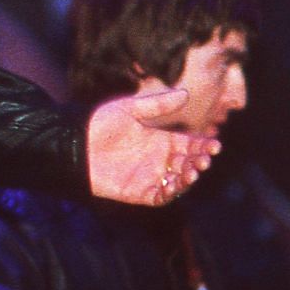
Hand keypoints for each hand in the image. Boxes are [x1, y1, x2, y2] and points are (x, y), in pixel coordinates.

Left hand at [87, 89, 217, 206]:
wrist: (74, 145)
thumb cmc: (98, 124)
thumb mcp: (130, 109)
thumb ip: (157, 104)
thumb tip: (186, 93)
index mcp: (159, 139)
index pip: (188, 144)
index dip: (203, 145)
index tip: (215, 144)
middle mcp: (157, 159)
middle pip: (186, 163)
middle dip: (199, 162)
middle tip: (204, 159)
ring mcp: (148, 176)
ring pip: (177, 181)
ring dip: (188, 178)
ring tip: (192, 171)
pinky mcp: (138, 192)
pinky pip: (160, 196)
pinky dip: (170, 193)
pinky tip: (175, 184)